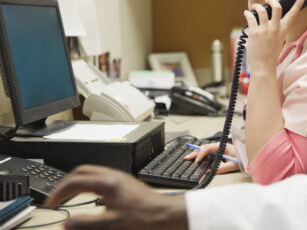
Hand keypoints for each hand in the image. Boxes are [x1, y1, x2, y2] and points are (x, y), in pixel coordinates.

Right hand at [44, 165, 187, 229]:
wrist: (166, 214)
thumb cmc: (144, 218)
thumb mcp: (111, 224)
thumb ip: (86, 223)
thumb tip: (66, 223)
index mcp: (106, 183)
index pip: (74, 181)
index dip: (58, 193)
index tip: (50, 204)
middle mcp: (113, 176)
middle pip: (82, 171)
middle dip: (66, 183)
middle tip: (57, 197)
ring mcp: (121, 177)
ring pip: (93, 172)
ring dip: (79, 181)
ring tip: (70, 196)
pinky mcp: (126, 183)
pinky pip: (102, 177)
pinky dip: (90, 184)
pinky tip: (91, 197)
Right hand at [184, 142, 238, 173]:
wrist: (247, 156)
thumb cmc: (241, 158)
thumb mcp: (232, 165)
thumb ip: (222, 168)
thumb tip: (211, 172)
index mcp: (222, 146)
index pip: (208, 148)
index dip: (201, 154)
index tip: (197, 160)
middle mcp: (218, 146)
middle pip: (204, 148)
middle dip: (195, 153)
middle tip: (187, 158)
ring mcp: (217, 149)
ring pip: (204, 149)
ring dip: (197, 153)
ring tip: (189, 158)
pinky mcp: (217, 153)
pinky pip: (207, 153)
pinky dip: (200, 155)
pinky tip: (196, 158)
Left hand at [243, 0, 304, 74]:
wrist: (263, 67)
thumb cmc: (269, 56)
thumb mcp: (278, 42)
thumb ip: (276, 31)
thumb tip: (270, 21)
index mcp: (283, 31)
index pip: (292, 15)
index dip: (298, 5)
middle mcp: (275, 29)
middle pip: (277, 7)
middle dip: (272, 1)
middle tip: (268, 1)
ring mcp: (265, 30)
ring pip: (262, 10)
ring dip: (257, 6)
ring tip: (255, 8)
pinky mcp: (254, 33)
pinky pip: (251, 18)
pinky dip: (247, 13)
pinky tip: (247, 13)